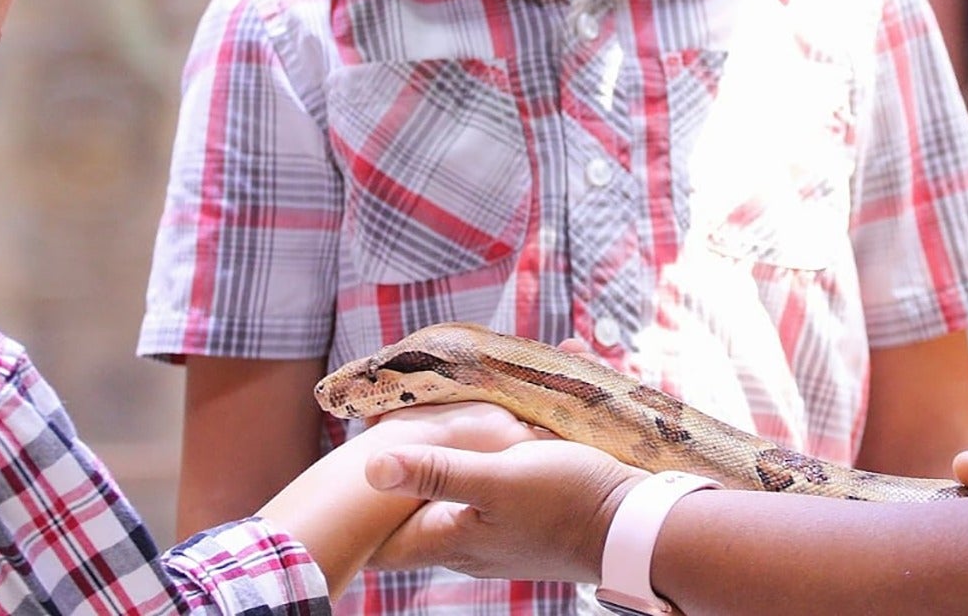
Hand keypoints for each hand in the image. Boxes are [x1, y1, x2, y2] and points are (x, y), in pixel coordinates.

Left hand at [257, 402, 540, 596]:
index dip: (353, 522)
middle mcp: (469, 543)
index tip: (331, 492)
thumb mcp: (497, 478)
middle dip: (396, 478)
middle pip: (412, 518)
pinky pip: (492, 483)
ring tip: (430, 422)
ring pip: (453, 497)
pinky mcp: (527, 517)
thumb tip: (369, 468)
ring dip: (443, 461)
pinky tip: (498, 424)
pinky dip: (486, 455)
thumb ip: (436, 470)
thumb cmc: (566, 501)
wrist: (635, 524)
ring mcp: (499, 533)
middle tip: (378, 438)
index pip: (384, 546)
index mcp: (451, 537)